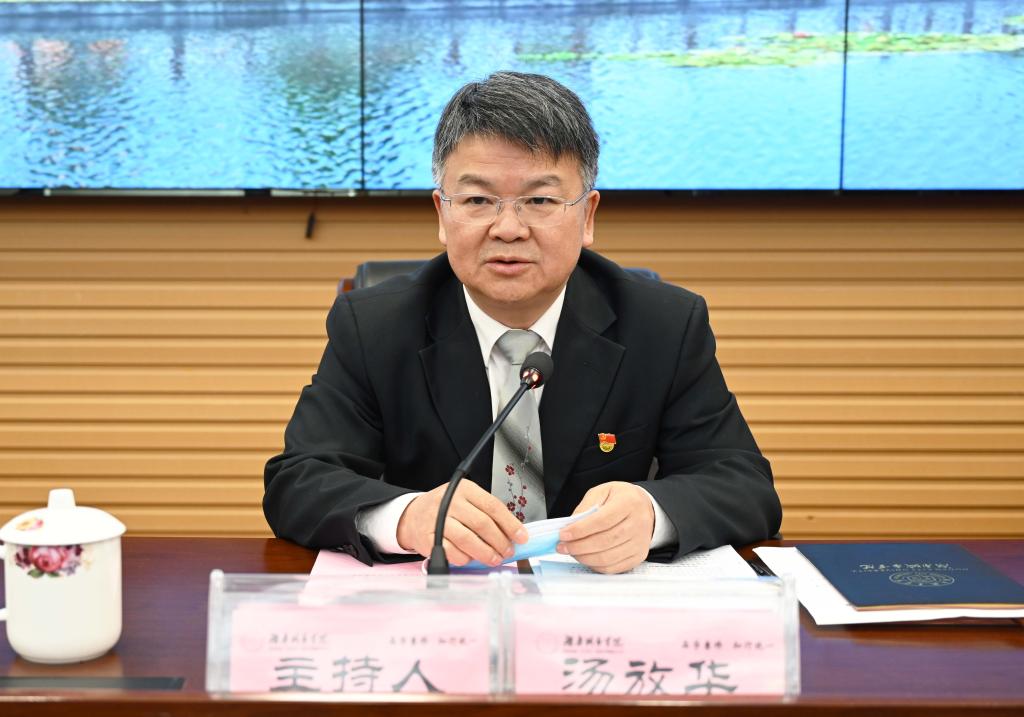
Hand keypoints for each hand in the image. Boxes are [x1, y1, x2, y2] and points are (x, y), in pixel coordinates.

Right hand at [396, 480, 527, 565]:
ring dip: (485, 553)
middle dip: (500, 541)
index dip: (510, 524)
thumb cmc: (445, 509)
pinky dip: (465, 558)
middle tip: (508, 551)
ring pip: (468, 539)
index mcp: (465, 489)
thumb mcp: (466, 501)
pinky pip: (452, 552)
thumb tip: (513, 533)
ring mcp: (437, 519)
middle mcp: (450, 502)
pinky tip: (471, 559)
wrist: (413, 515)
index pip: (493, 506)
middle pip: (482, 524)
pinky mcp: (428, 538)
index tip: (521, 537)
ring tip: (494, 558)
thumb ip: (487, 514)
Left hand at [556, 481, 654, 573]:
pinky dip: (596, 566)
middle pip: (605, 541)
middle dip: (579, 546)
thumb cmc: (620, 498)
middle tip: (562, 546)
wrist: (645, 507)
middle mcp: (638, 523)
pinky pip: (614, 567)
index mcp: (629, 503)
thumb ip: (586, 507)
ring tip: (571, 552)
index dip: (580, 530)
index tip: (563, 534)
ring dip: (585, 558)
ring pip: (608, 557)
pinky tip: (585, 558)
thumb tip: (570, 527)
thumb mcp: (602, 492)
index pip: (602, 520)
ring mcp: (640, 542)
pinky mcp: (639, 556)